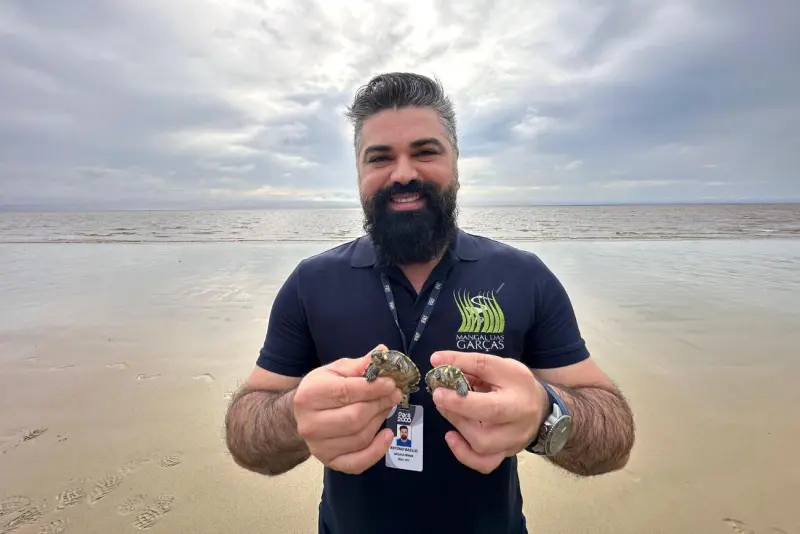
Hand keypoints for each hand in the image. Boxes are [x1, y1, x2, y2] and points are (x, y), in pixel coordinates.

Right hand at [293, 344, 401, 474]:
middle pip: (355, 417)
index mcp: (310, 395)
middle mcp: (310, 424)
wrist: (300, 416)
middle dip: (380, 404)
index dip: (374, 388)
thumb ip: (359, 365)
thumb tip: (384, 351)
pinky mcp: (329, 462)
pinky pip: (357, 463)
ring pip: (360, 437)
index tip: (391, 383)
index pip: (347, 392)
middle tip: (395, 394)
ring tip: (387, 407)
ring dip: (380, 421)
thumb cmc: (322, 390)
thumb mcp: (335, 371)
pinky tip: (387, 436)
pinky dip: (376, 451)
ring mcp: (319, 446)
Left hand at [430, 350, 548, 473]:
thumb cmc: (517, 385)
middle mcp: (519, 419)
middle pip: (490, 416)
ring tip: (446, 409)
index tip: (438, 373)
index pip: (490, 388)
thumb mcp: (500, 366)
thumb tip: (437, 360)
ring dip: (459, 425)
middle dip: (458, 406)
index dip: (462, 383)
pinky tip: (452, 436)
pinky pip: (484, 463)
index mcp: (518, 392)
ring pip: (483, 444)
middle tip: (438, 394)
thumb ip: (470, 363)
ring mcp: (512, 441)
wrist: (541, 408)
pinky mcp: (505, 454)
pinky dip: (464, 453)